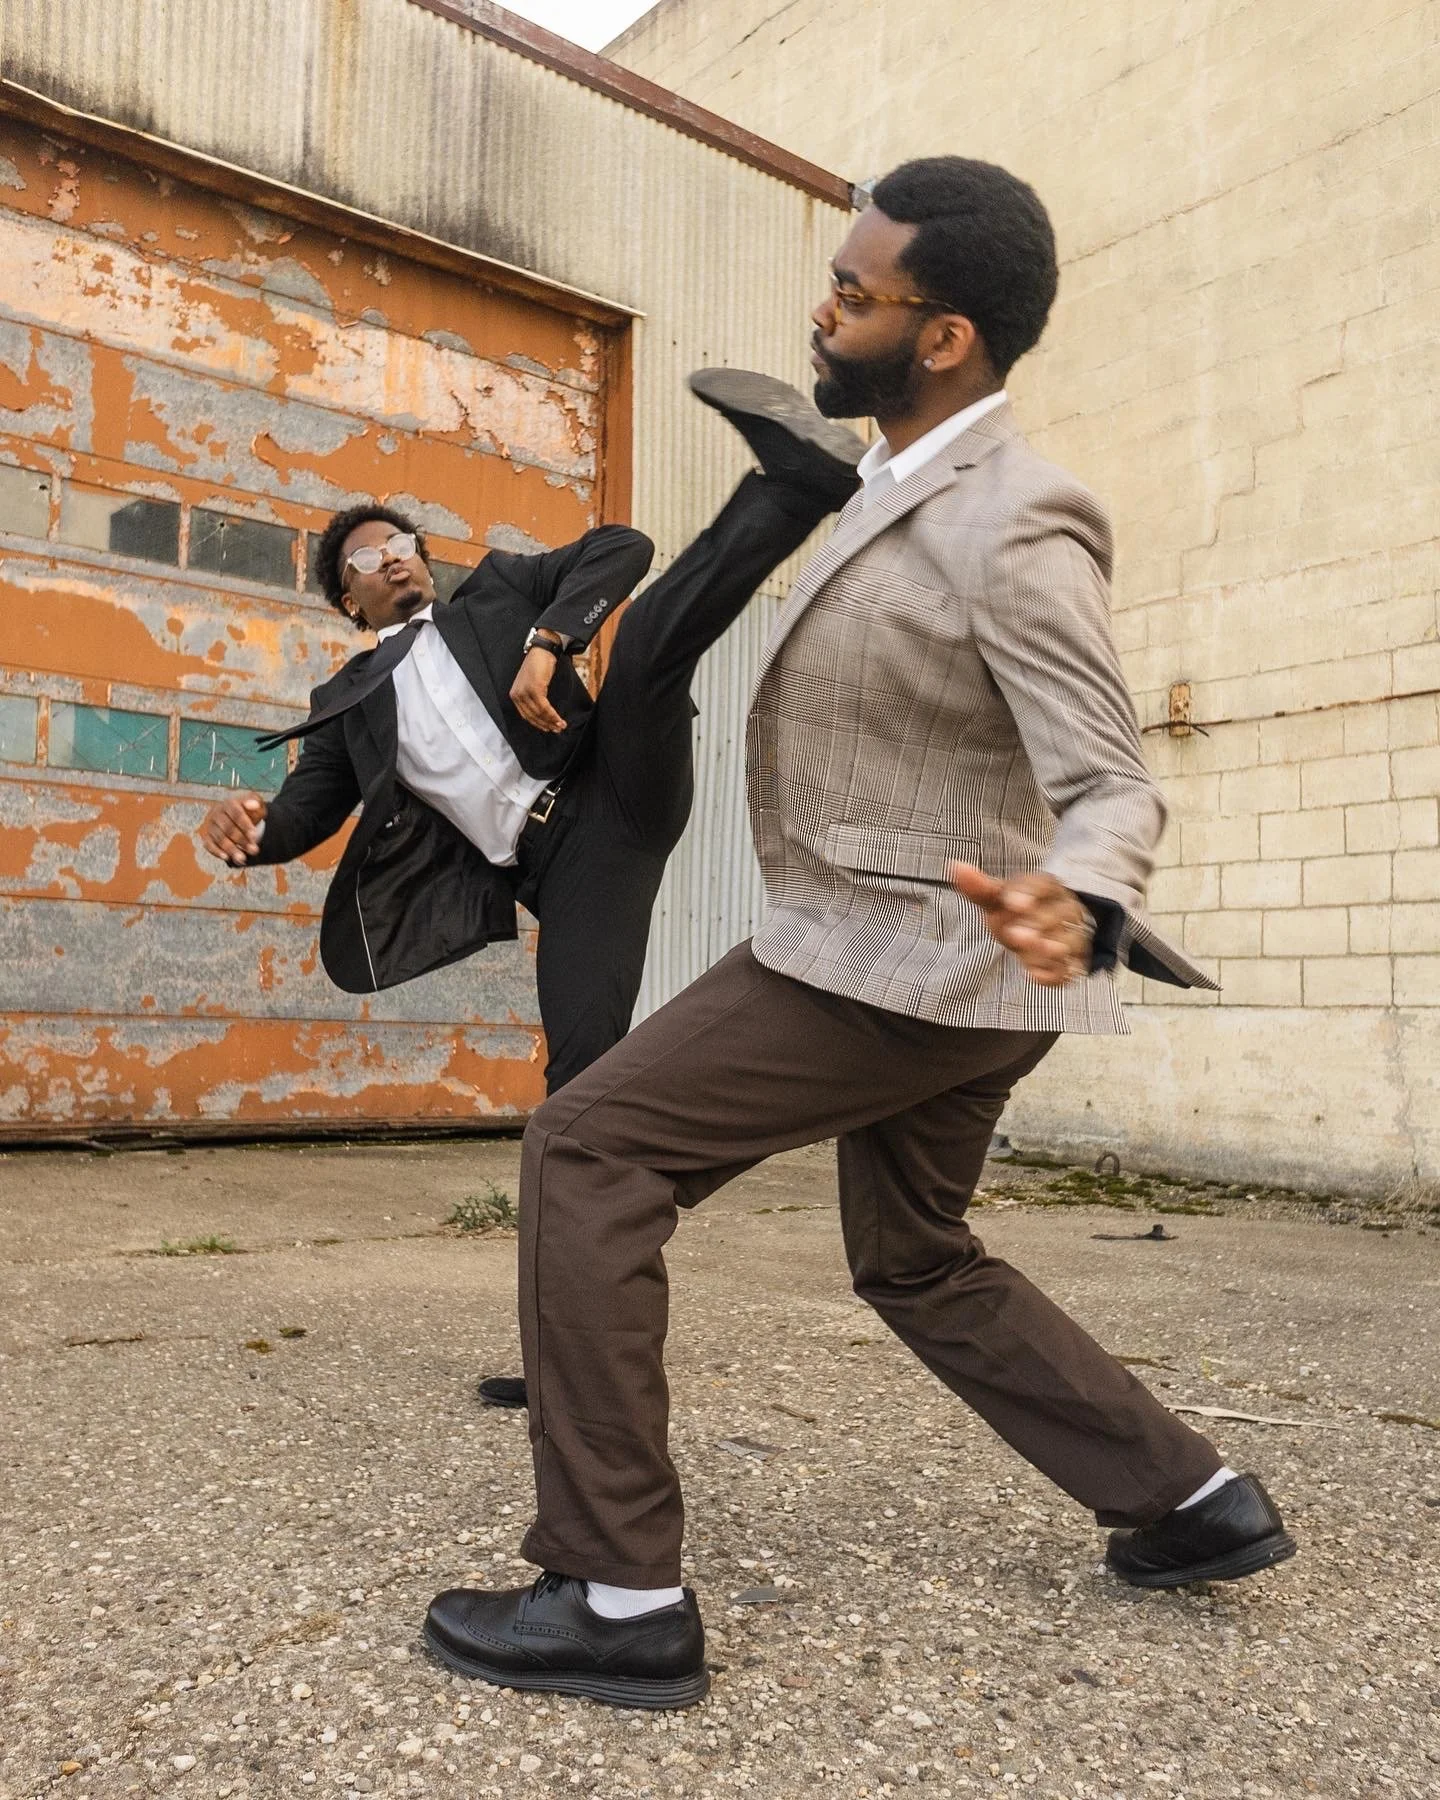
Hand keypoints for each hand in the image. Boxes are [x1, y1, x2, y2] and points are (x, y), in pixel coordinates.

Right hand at [199, 792, 266, 865]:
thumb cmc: (249, 811)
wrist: (239, 815)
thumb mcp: (256, 804)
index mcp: (229, 804)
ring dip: (231, 849)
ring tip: (242, 858)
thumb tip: (253, 804)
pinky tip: (226, 857)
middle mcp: (217, 813)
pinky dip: (216, 851)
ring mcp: (211, 825)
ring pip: (219, 838)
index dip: (245, 825)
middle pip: (228, 828)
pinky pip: (209, 844)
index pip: (236, 814)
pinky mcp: (207, 836)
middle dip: (241, 840)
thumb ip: (256, 802)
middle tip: (254, 850)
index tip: (254, 836)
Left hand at [509, 642, 566, 733]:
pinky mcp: (535, 688)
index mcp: (515, 695)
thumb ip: (533, 698)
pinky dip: (552, 715)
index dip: (538, 724)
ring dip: (551, 721)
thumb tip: (543, 714)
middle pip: (532, 716)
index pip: (526, 715)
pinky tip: (559, 719)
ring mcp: (525, 691)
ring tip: (561, 726)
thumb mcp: (532, 684)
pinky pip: (544, 707)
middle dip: (546, 725)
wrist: (543, 651)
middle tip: (557, 730)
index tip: (548, 728)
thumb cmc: (539, 666)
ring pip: (539, 713)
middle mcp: (517, 694)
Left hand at [949, 864, 1092, 986]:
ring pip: (1067, 941)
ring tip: (1031, 951)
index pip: (1041, 884)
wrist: (1039, 931)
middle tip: (1015, 934)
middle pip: (1056, 914)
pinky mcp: (1072, 962)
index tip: (1012, 903)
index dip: (1028, 893)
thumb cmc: (1015, 911)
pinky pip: (1068, 968)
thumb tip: (956, 867)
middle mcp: (1064, 909)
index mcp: (1046, 887)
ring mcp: (1070, 935)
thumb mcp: (996, 899)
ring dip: (1049, 948)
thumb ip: (979, 888)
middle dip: (1037, 924)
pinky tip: (1035, 976)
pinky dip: (1054, 974)